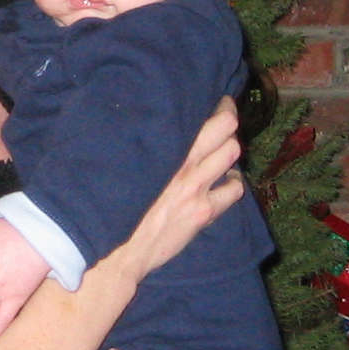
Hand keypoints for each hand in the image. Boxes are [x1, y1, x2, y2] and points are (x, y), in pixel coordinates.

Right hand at [108, 98, 242, 284]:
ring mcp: (197, 188)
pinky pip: (234, 190)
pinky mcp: (203, 211)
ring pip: (232, 154)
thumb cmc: (114, 202)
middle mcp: (185, 163)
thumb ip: (140, 144)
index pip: (207, 116)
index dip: (218, 106)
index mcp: (164, 148)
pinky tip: (224, 184)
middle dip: (230, 120)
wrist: (116, 249)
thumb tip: (146, 124)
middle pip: (227, 128)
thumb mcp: (124, 164)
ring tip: (222, 153)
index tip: (216, 101)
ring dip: (231, 151)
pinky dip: (233, 184)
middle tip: (225, 119)